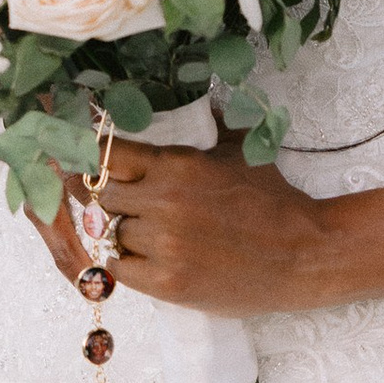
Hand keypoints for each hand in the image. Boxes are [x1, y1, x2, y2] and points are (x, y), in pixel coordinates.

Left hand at [34, 134, 334, 315]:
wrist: (302, 255)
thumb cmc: (271, 200)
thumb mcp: (238, 151)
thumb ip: (211, 124)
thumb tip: (206, 98)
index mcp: (176, 164)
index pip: (106, 154)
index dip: (89, 158)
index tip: (81, 161)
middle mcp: (163, 201)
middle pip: (101, 195)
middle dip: (106, 198)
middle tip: (118, 203)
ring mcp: (165, 244)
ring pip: (112, 232)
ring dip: (122, 232)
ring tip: (147, 233)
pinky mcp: (168, 284)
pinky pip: (120, 269)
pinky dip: (126, 263)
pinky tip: (145, 258)